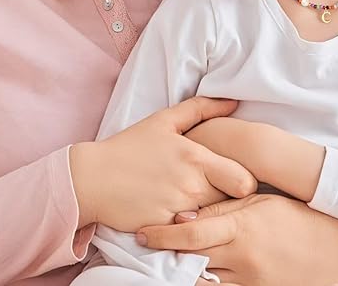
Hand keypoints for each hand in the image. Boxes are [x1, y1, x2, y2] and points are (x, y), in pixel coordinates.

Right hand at [69, 97, 256, 230]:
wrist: (92, 177)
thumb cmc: (130, 146)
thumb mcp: (164, 120)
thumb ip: (201, 109)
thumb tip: (233, 102)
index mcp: (196, 158)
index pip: (245, 181)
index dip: (245, 182)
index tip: (233, 178)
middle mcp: (191, 186)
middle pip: (231, 203)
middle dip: (226, 198)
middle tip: (213, 190)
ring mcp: (178, 211)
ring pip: (212, 220)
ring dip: (207, 213)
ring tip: (192, 202)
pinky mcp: (165, 231)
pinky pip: (188, 235)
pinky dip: (186, 228)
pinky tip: (174, 215)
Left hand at [138, 194, 337, 285]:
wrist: (334, 245)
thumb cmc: (292, 215)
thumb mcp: (257, 202)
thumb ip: (221, 208)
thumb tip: (183, 216)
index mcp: (241, 228)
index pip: (192, 235)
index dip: (163, 235)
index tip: (141, 233)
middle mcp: (243, 259)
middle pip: (192, 262)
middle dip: (168, 256)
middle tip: (145, 248)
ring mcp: (251, 282)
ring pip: (205, 282)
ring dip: (185, 273)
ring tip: (168, 262)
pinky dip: (208, 284)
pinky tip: (198, 274)